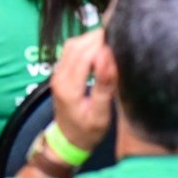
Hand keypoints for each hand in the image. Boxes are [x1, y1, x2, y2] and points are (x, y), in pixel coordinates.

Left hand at [49, 29, 116, 151]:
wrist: (68, 140)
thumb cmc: (87, 131)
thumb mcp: (100, 115)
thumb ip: (104, 86)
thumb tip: (108, 56)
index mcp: (69, 87)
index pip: (84, 54)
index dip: (102, 44)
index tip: (120, 40)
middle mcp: (59, 76)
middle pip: (77, 45)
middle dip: (98, 38)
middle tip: (119, 37)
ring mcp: (57, 72)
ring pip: (72, 44)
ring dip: (91, 39)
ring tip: (112, 41)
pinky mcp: (60, 70)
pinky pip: (71, 49)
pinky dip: (86, 43)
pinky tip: (100, 48)